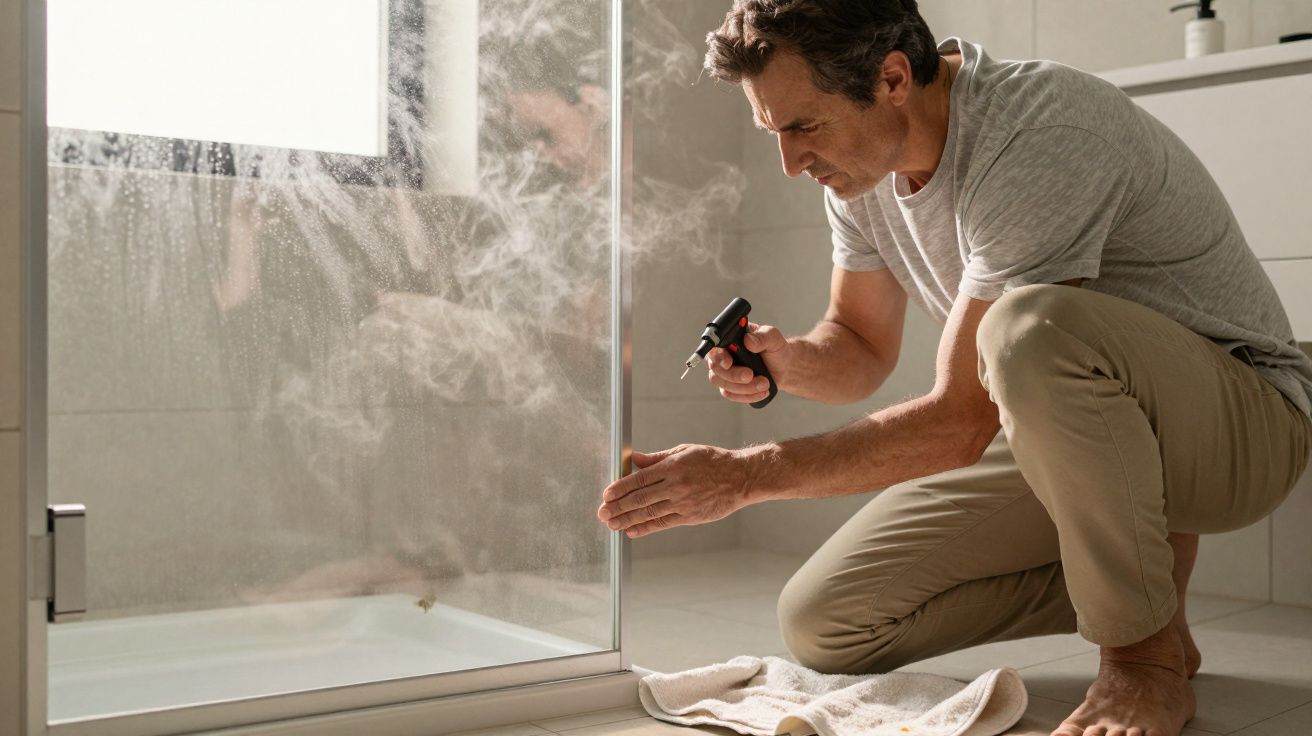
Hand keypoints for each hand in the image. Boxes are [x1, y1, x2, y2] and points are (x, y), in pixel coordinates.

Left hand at [597, 445, 753, 537]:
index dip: (620, 488)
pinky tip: (632, 530)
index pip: (639, 479)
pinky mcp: (690, 517)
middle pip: (640, 498)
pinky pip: (663, 523)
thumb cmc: (711, 461)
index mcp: (673, 466)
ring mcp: (683, 503)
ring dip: (627, 520)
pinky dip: (645, 528)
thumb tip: (632, 459)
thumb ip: (657, 458)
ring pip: (649, 513)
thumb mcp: (684, 451)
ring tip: (611, 524)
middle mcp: (676, 486)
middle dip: (618, 507)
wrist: (741, 478)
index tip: (606, 494)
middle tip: (602, 513)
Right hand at [707, 323, 787, 403]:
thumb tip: (748, 340)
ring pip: (723, 384)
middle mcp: (724, 356)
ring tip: (764, 384)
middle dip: (734, 376)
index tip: (728, 363)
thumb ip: (763, 336)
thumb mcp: (773, 338)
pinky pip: (731, 395)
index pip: (714, 348)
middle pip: (716, 369)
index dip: (718, 357)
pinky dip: (746, 396)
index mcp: (730, 340)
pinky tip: (761, 392)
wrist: (784, 368)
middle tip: (751, 375)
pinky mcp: (731, 387)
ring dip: (743, 388)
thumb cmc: (776, 350)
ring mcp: (725, 373)